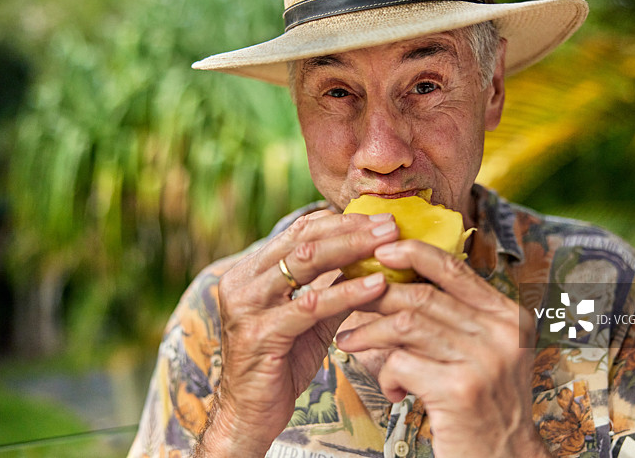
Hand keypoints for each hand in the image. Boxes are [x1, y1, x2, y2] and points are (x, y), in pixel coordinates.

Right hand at [196, 210, 397, 456]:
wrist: (250, 413)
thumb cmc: (280, 364)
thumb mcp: (308, 319)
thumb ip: (331, 287)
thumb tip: (371, 260)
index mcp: (251, 271)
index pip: (299, 230)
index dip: (341, 222)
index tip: (378, 220)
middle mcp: (243, 281)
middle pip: (304, 239)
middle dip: (352, 230)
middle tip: (390, 225)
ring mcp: (247, 306)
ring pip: (306, 263)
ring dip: (353, 250)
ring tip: (388, 246)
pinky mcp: (260, 333)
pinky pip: (311, 305)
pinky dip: (347, 292)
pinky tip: (376, 286)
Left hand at [335, 240, 551, 457]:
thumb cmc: (485, 406)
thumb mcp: (487, 353)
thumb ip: (459, 319)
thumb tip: (403, 284)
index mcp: (508, 316)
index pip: (454, 268)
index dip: (413, 253)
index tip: (381, 251)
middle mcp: (501, 333)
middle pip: (422, 295)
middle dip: (376, 296)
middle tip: (347, 299)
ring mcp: (483, 360)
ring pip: (405, 325)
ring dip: (369, 333)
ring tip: (350, 341)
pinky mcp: (459, 390)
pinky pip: (401, 364)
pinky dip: (386, 375)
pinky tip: (393, 390)